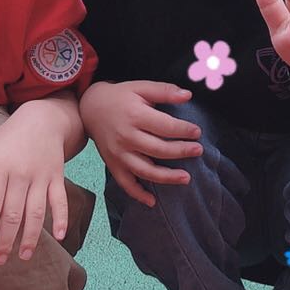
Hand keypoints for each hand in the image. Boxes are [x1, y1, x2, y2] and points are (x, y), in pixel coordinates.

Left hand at [0, 100, 73, 262]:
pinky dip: (62, 218)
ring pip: (37, 211)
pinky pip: (61, 200)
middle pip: (14, 211)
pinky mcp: (57, 177)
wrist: (44, 117)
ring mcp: (42, 176)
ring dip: (31, 236)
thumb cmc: (9, 136)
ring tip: (23, 256)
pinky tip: (59, 237)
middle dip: (6, 238)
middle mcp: (22, 173)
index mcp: (0, 166)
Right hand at [79, 80, 202, 208]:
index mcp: (135, 115)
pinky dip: (138, 194)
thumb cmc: (121, 96)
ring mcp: (118, 153)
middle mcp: (126, 136)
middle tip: (198, 151)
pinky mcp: (112, 164)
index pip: (165, 126)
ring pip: (144, 170)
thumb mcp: (141, 87)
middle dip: (181, 152)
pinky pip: (125, 183)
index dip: (183, 130)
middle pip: (158, 149)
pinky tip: (153, 201)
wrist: (90, 108)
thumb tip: (188, 95)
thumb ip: (164, 90)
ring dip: (166, 177)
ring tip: (186, 178)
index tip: (197, 132)